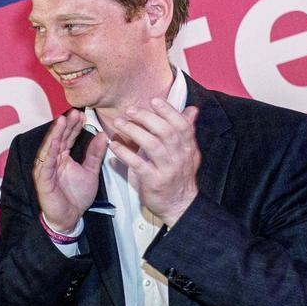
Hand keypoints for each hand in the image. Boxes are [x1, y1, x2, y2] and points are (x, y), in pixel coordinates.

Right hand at [33, 109, 108, 231]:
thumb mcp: (91, 172)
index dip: (74, 126)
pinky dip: (50, 152)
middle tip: (73, 113)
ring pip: (50, 148)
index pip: (67, 137)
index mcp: (62, 157)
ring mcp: (46, 169)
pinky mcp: (43, 179)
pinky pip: (46, 163)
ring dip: (55, 134)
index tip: (82, 114)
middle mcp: (52, 160)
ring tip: (62, 121)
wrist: (70, 218)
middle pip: (58, 139)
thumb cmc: (76, 196)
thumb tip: (103, 135)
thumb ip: (95, 154)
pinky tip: (55, 142)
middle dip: (65, 125)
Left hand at [107, 99, 200, 225]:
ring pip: (153, 145)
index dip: (168, 111)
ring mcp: (168, 170)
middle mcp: (180, 157)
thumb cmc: (179, 175)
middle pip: (166, 132)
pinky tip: (115, 144)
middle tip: (129, 109)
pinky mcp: (155, 181)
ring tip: (118, 123)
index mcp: (188, 147)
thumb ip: (186, 130)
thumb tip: (191, 109)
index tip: (153, 100)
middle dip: (147, 117)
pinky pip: (139, 164)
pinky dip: (126, 153)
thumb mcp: (188, 152)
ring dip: (134, 131)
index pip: (182, 125)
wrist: (180, 206)